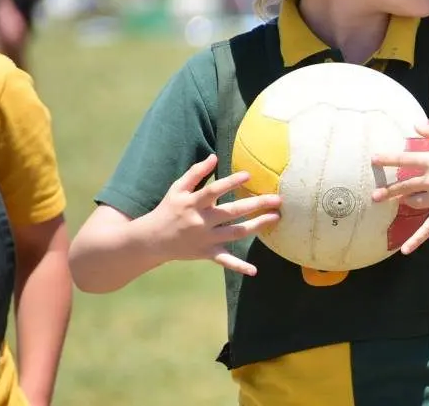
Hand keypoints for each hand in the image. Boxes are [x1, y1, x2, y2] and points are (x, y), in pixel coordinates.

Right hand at [143, 154, 280, 275]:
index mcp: (193, 203)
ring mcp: (205, 239)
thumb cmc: (167, 210)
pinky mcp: (206, 253)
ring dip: (257, 226)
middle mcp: (201, 221)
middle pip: (232, 212)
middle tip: (277, 199)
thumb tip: (214, 157)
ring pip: (235, 233)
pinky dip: (238, 266)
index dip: (231, 182)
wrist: (151, 240)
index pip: (214, 190)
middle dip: (256, 205)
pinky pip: (224, 260)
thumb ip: (195, 173)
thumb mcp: (177, 189)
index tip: (249, 175)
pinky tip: (254, 271)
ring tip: (275, 218)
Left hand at [370, 124, 428, 253]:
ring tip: (399, 202)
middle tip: (375, 195)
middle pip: (405, 186)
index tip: (373, 160)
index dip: (388, 159)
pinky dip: (416, 239)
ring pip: (414, 203)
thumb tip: (415, 125)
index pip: (406, 160)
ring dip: (405, 202)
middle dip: (389, 191)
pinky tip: (405, 251)